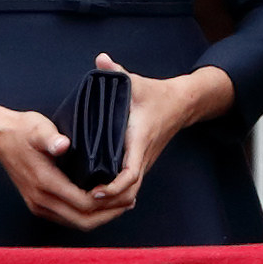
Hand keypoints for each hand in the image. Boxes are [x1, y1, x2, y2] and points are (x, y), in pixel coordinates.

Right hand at [0, 88, 132, 230]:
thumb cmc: (22, 130)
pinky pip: (67, 218)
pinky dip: (86, 215)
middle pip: (82, 221)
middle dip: (108, 215)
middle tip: (128, 203)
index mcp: (45, 183)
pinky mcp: (38, 204)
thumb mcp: (38, 128)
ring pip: (75, 223)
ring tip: (120, 204)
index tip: (124, 192)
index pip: (83, 204)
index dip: (106, 202)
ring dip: (99, 217)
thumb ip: (51, 138)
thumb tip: (63, 145)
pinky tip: (99, 203)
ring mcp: (38, 205)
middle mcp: (41, 200)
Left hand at [88, 53, 234, 207]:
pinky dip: (117, 196)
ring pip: (130, 193)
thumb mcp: (135, 81)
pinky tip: (99, 199)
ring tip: (86, 204)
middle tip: (81, 203)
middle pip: (129, 192)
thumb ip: (116, 71)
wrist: (180, 104)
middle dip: (108, 202)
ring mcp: (143, 162)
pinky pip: (130, 186)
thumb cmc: (154, 94)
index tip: (95, 191)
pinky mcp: (141, 163)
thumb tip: (101, 59)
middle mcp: (142, 157)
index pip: (130, 173)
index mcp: (139, 140)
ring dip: (112, 202)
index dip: (113, 186)